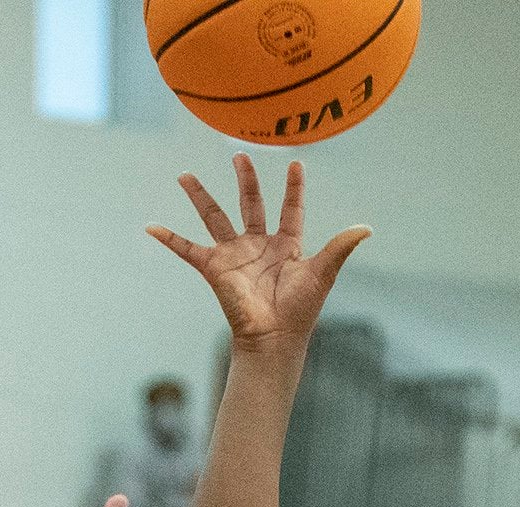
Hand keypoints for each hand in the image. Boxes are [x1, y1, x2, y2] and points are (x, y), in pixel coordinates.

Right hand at [148, 156, 369, 349]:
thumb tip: (367, 228)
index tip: (297, 165)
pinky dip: (169, 239)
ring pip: (214, 217)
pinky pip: (187, 249)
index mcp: (287, 246)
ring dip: (199, 196)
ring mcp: (234, 255)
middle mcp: (258, 246)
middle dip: (245, 180)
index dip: (294, 189)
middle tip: (239, 155)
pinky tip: (151, 227)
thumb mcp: (322, 273)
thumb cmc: (300, 311)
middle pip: (250, 204)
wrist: (273, 339)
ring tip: (184, 175)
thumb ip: (340, 247)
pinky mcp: (214, 268)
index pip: (291, 210)